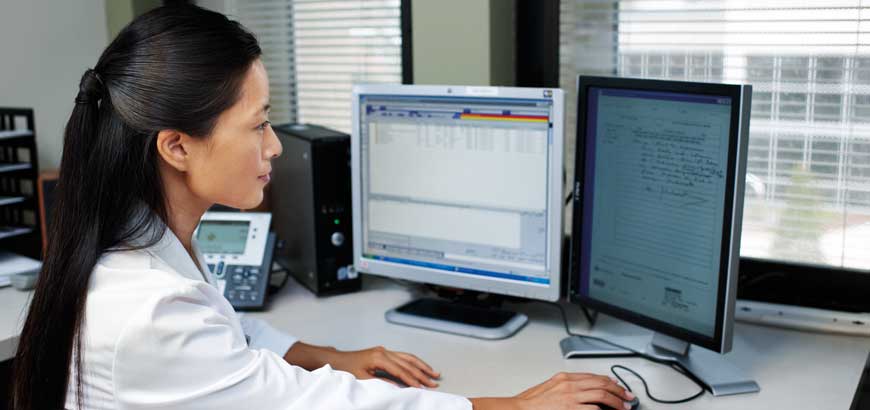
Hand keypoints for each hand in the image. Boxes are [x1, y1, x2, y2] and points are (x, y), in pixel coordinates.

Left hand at [330, 345, 440, 387]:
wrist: (339, 359)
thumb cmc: (348, 368)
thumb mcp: (364, 378)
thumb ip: (382, 381)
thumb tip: (398, 386)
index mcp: (379, 358)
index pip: (401, 371)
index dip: (412, 380)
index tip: (422, 387)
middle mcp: (384, 352)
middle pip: (408, 363)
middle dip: (422, 373)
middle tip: (434, 382)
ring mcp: (385, 350)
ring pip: (408, 357)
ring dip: (421, 366)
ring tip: (433, 372)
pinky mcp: (384, 352)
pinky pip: (403, 356)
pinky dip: (413, 362)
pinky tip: (421, 366)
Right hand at [470, 372, 634, 409]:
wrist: (519, 409)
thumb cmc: (531, 402)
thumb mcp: (549, 388)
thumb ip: (566, 386)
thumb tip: (582, 391)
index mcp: (565, 378)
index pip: (593, 376)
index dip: (609, 381)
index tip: (618, 387)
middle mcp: (569, 385)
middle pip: (601, 383)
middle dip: (618, 390)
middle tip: (627, 397)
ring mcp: (571, 397)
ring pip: (601, 395)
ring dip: (616, 401)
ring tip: (623, 407)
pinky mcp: (570, 409)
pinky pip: (593, 409)